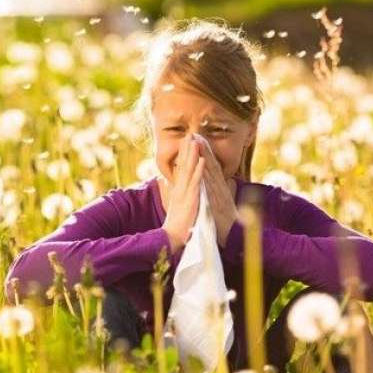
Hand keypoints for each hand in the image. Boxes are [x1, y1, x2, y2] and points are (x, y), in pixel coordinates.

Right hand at [162, 134, 205, 254]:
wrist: (172, 238)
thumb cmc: (176, 224)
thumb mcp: (177, 206)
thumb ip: (175, 195)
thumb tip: (170, 184)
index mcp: (179, 190)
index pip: (181, 168)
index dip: (184, 154)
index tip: (187, 141)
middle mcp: (180, 189)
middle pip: (184, 165)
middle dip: (187, 149)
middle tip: (190, 133)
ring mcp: (185, 193)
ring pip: (189, 170)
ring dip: (192, 155)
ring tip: (195, 140)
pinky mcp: (190, 199)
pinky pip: (196, 183)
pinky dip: (199, 170)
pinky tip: (202, 160)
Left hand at [198, 136, 238, 247]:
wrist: (234, 238)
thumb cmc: (227, 223)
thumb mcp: (224, 204)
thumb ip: (225, 191)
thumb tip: (229, 180)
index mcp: (220, 188)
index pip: (212, 167)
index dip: (205, 153)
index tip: (198, 139)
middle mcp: (221, 189)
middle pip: (211, 166)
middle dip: (204, 150)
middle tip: (196, 134)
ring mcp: (220, 195)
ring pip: (211, 173)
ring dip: (205, 158)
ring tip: (198, 144)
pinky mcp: (218, 204)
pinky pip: (211, 189)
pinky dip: (207, 177)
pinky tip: (203, 167)